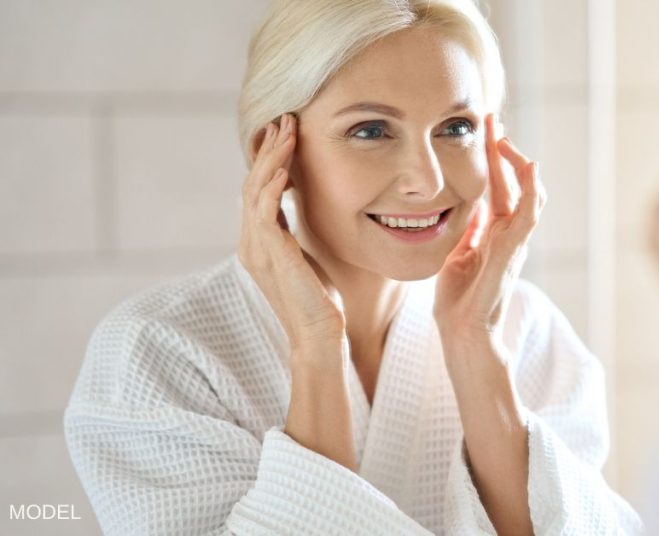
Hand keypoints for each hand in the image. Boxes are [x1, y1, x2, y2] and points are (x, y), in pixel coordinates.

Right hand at [238, 113, 345, 352]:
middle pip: (252, 183)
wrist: (318, 335)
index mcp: (258, 240)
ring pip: (256, 191)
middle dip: (268, 149)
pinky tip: (285, 170)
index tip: (284, 131)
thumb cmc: (319, 299)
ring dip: (272, 159)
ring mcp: (257, 249)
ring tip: (286, 131)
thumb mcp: (305, 256)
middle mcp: (251, 242)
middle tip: (283, 118)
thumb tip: (300, 209)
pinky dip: (273, 188)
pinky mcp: (270, 256)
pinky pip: (264, 214)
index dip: (268, 158)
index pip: (258, 189)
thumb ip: (294, 234)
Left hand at [433, 113, 546, 352]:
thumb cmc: (458, 302)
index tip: (482, 129)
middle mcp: (508, 234)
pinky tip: (530, 167)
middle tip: (490, 119)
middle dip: (503, 150)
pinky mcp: (513, 252)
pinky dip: (532, 190)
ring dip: (517, 162)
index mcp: (494, 232)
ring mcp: (514, 242)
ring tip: (503, 137)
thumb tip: (470, 206)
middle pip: (513, 182)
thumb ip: (468, 230)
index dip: (492, 157)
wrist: (462, 334)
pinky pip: (529, 215)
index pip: (498, 186)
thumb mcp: (457, 254)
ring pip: (528, 193)